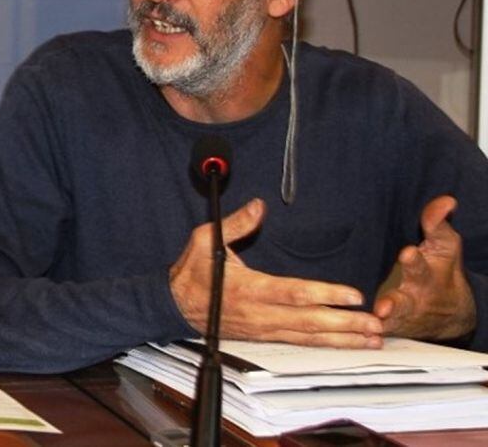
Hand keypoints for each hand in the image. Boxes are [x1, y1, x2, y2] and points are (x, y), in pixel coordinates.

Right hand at [169, 198, 383, 347]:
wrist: (175, 305)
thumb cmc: (191, 271)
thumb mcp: (205, 240)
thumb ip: (234, 224)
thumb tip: (259, 206)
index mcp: (248, 289)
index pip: (293, 294)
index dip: (325, 295)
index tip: (353, 296)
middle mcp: (259, 313)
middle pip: (309, 322)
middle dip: (345, 325)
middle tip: (377, 325)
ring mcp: (263, 328)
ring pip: (308, 337)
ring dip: (342, 339)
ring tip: (373, 339)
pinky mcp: (265, 335)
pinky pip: (300, 342)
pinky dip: (326, 344)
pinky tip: (345, 343)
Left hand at [373, 195, 475, 340]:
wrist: (451, 315)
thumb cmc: (441, 272)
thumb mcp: (444, 247)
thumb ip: (438, 224)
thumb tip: (445, 200)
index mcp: (429, 276)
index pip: (423, 266)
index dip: (416, 260)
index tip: (408, 253)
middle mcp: (415, 299)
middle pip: (404, 301)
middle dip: (395, 303)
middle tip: (385, 305)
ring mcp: (402, 317)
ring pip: (390, 324)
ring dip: (381, 324)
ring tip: (372, 323)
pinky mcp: (390, 329)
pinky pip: (377, 334)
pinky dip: (369, 337)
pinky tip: (359, 337)